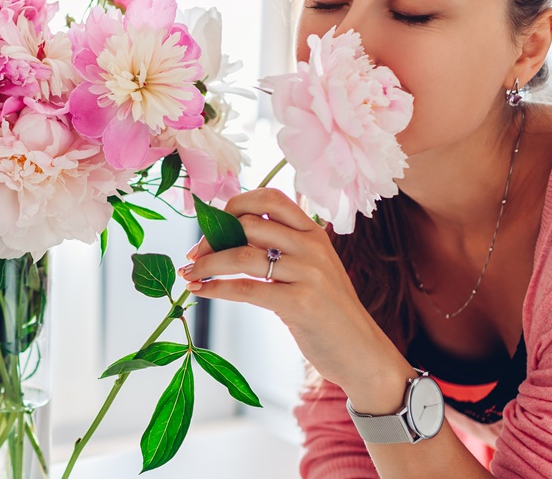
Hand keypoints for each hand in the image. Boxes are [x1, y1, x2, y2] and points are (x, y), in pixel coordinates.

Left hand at [179, 188, 406, 397]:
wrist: (362, 352)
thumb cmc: (328, 311)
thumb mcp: (313, 269)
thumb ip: (283, 248)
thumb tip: (230, 234)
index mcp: (314, 232)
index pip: (270, 198)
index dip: (235, 205)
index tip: (213, 225)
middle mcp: (312, 246)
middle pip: (249, 224)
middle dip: (212, 237)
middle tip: (194, 254)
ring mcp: (309, 274)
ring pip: (242, 254)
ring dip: (207, 263)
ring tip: (189, 273)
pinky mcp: (301, 304)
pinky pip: (246, 288)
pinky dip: (216, 288)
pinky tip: (200, 291)